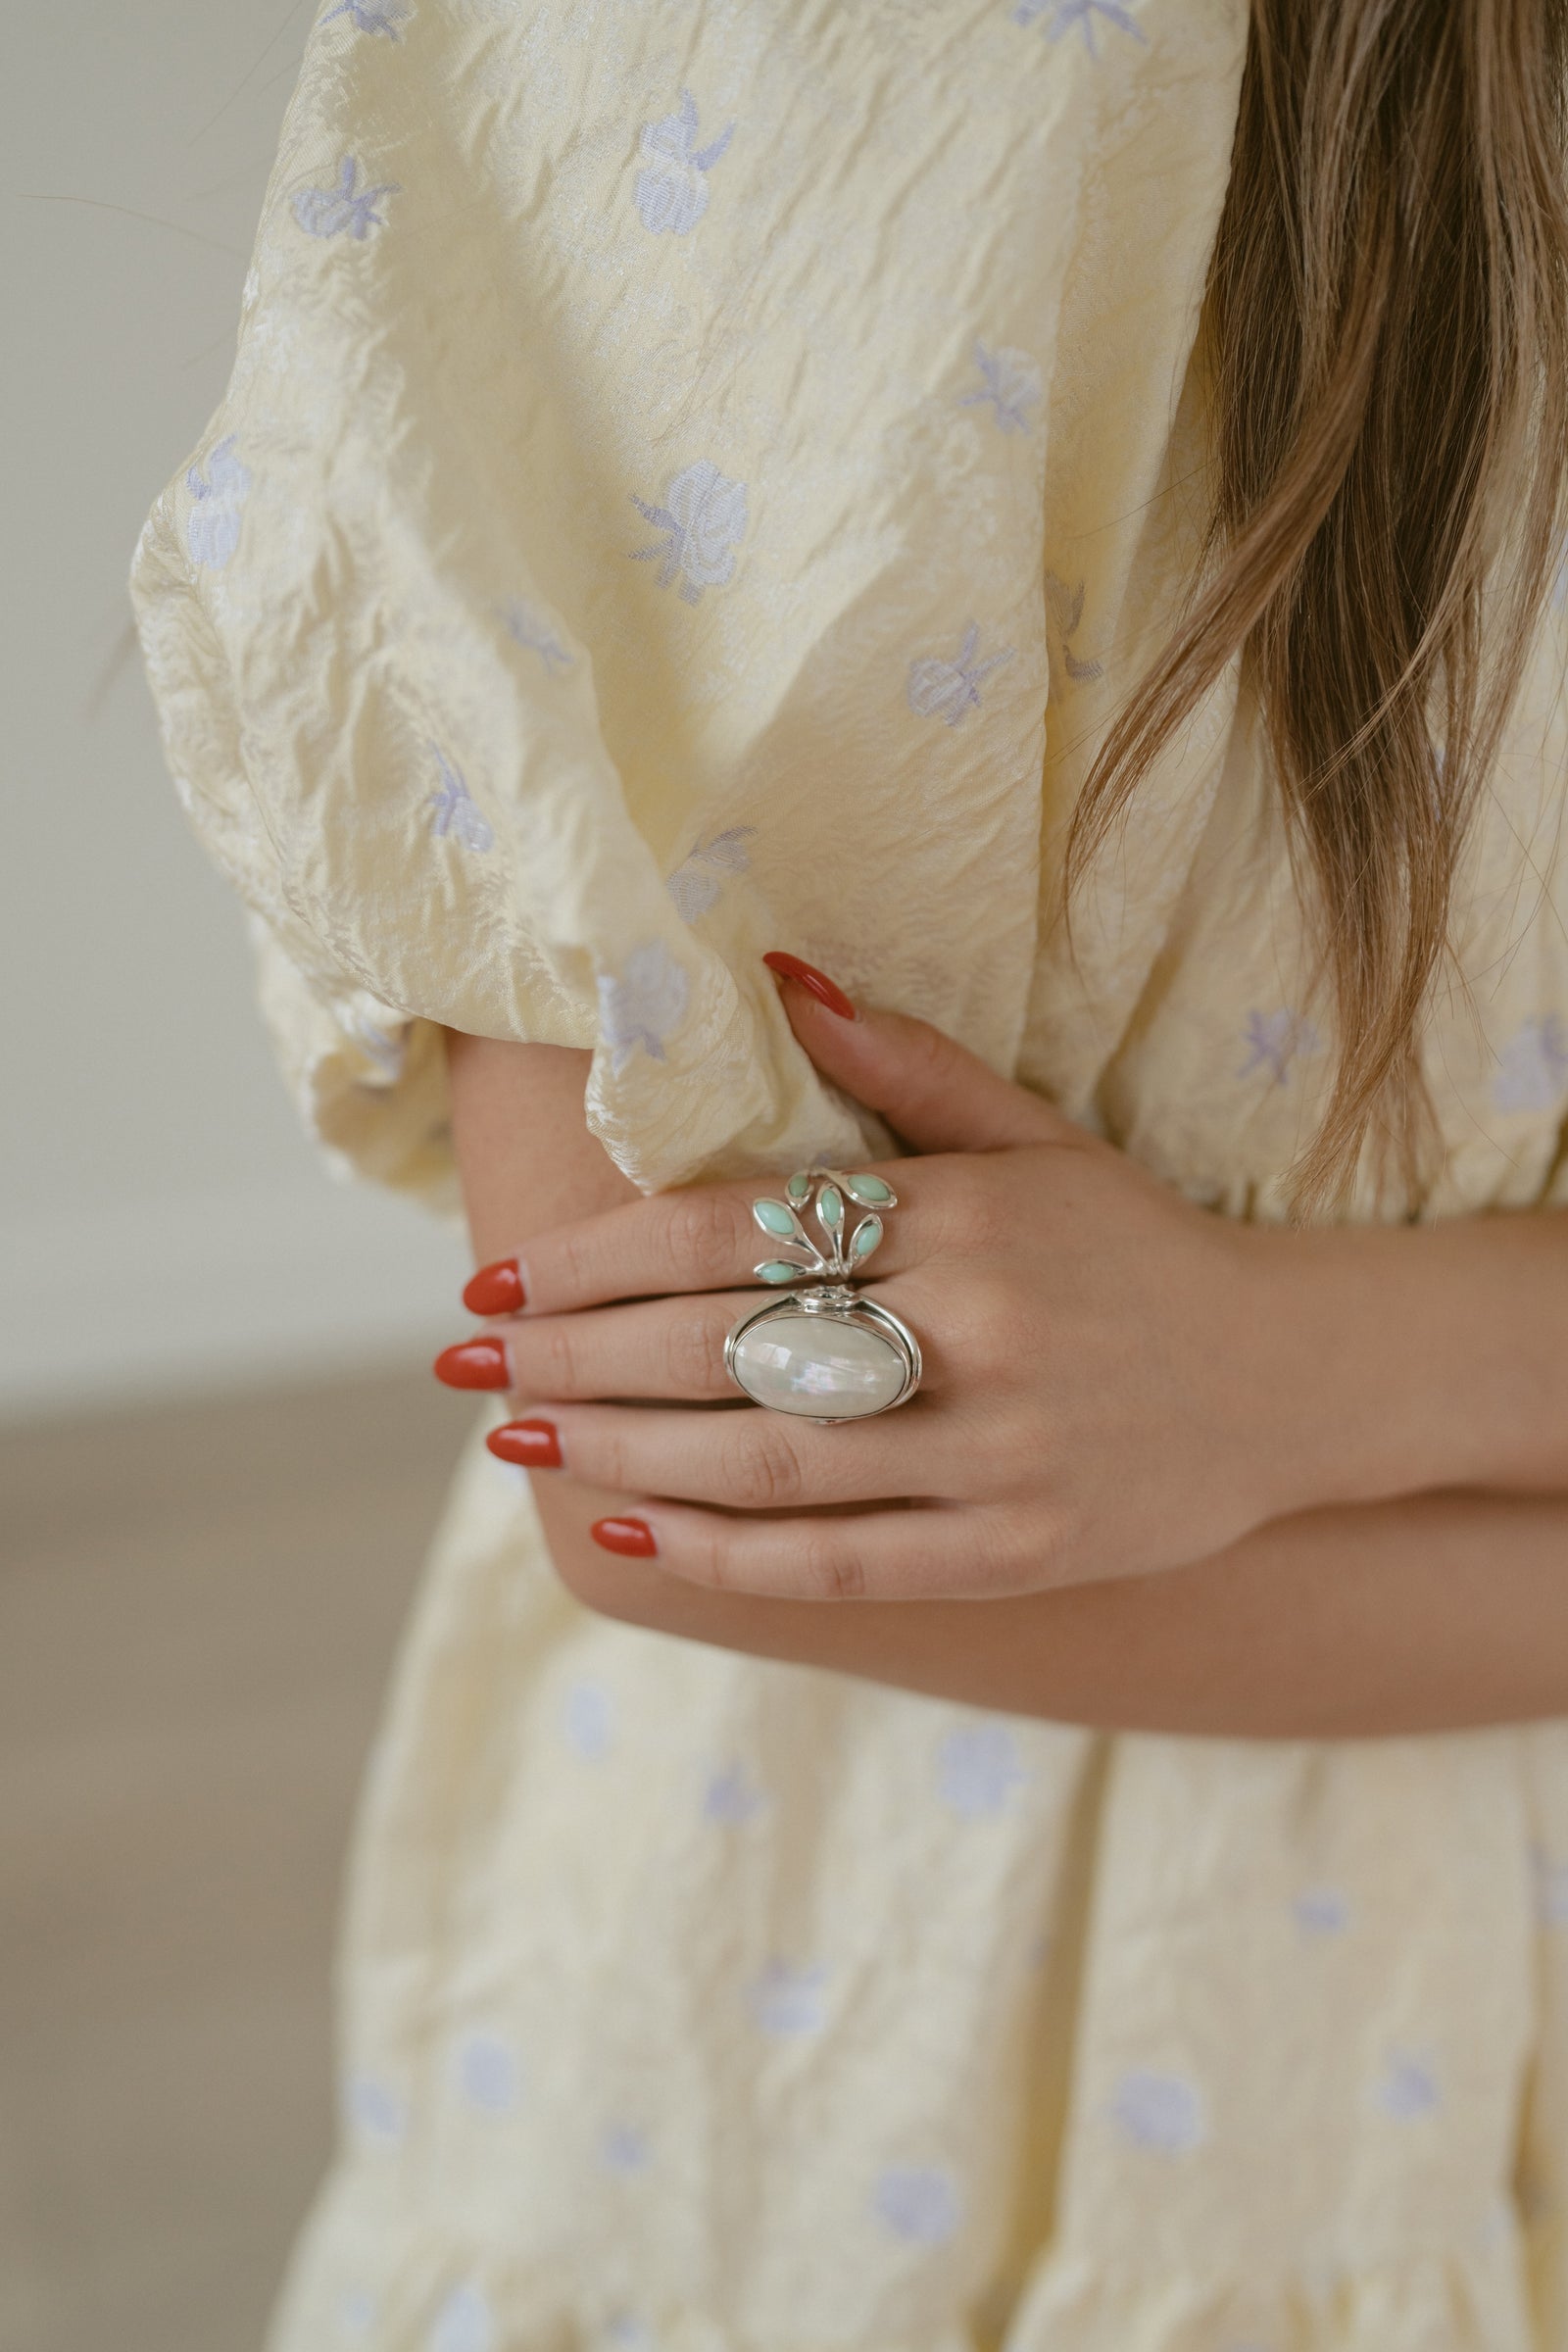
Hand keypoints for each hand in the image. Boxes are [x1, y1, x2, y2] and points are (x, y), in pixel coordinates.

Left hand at [438, 962, 1341, 1601]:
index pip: (735, 1237)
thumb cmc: (1136, 1248)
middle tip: (465, 1367)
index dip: (601, 1263)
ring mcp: (996, 1455)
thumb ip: (907, 1063)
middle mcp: (974, 1332)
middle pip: (723, 1350)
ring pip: (764, 1461)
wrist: (1289, 1380)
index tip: (503, 1285)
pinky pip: (838, 1562)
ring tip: (516, 1442)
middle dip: (574, 1362)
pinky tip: (625, 1536)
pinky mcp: (1015, 1552)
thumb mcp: (1038, 1138)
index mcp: (964, 1216)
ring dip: (618, 1456)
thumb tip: (776, 973)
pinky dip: (721, 1557)